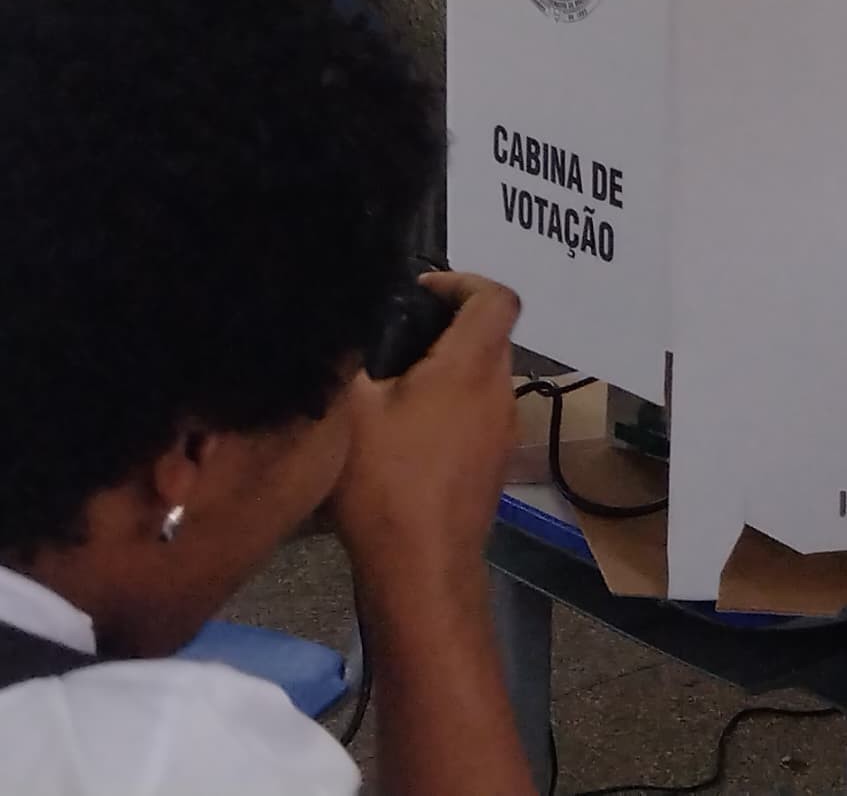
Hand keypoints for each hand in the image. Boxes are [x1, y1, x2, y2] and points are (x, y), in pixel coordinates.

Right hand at [333, 270, 520, 599]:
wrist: (420, 567)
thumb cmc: (385, 482)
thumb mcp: (349, 412)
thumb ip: (349, 359)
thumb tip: (342, 330)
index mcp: (472, 365)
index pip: (497, 297)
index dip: (464, 280)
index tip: (422, 290)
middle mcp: (500, 391)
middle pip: (491, 335)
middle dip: (448, 325)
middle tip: (395, 335)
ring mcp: (503, 431)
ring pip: (484, 377)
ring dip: (448, 368)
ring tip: (392, 382)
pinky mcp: (494, 464)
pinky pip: (479, 414)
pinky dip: (451, 405)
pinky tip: (405, 429)